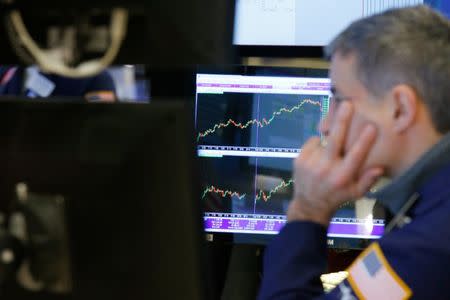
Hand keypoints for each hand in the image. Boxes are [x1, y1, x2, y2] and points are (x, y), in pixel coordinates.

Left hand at [287, 101, 383, 226]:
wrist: (309, 204)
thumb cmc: (337, 197)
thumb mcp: (356, 194)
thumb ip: (368, 180)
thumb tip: (380, 167)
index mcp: (343, 176)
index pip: (355, 155)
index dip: (364, 140)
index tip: (371, 126)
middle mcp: (326, 168)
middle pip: (335, 139)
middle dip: (342, 120)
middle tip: (347, 104)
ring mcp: (311, 163)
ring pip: (324, 140)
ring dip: (329, 138)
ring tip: (330, 148)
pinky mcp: (299, 159)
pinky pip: (312, 142)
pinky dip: (317, 144)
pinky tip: (319, 154)